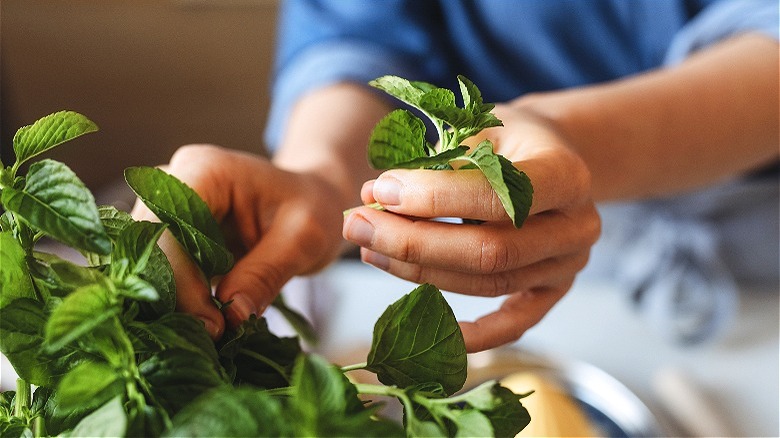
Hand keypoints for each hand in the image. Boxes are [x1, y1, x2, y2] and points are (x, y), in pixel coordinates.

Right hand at [132, 144, 347, 338]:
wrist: (311, 201)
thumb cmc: (312, 210)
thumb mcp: (303, 239)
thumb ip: (265, 274)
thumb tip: (231, 316)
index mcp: (204, 170)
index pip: (167, 226)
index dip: (179, 279)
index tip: (212, 324)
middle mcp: (172, 184)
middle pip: (148, 247)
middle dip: (174, 297)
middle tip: (213, 336)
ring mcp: (165, 210)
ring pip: (146, 265)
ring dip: (173, 304)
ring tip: (212, 333)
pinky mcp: (168, 238)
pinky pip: (158, 274)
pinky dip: (178, 303)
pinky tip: (205, 324)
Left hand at [342, 104, 600, 351]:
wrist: (551, 154)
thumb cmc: (508, 138)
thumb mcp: (479, 128)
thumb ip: (434, 162)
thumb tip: (373, 198)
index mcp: (566, 174)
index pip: (498, 197)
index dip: (434, 198)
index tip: (380, 190)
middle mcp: (577, 226)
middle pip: (490, 251)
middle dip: (413, 242)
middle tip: (357, 225)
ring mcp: (568, 265)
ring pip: (489, 284)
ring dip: (420, 273)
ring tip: (369, 249)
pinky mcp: (553, 291)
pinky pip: (515, 324)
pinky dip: (474, 334)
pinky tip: (427, 328)